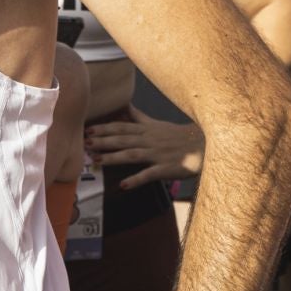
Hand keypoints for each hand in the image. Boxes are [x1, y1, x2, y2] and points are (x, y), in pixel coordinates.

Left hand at [85, 110, 205, 186]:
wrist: (204, 145)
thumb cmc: (179, 136)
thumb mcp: (158, 124)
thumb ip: (140, 117)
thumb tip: (126, 106)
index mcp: (147, 130)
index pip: (122, 127)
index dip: (104, 128)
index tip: (87, 129)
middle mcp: (150, 140)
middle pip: (123, 139)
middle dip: (104, 141)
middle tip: (85, 143)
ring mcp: (158, 154)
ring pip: (132, 154)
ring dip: (114, 158)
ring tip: (97, 161)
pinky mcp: (166, 167)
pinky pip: (150, 174)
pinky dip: (136, 179)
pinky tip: (123, 185)